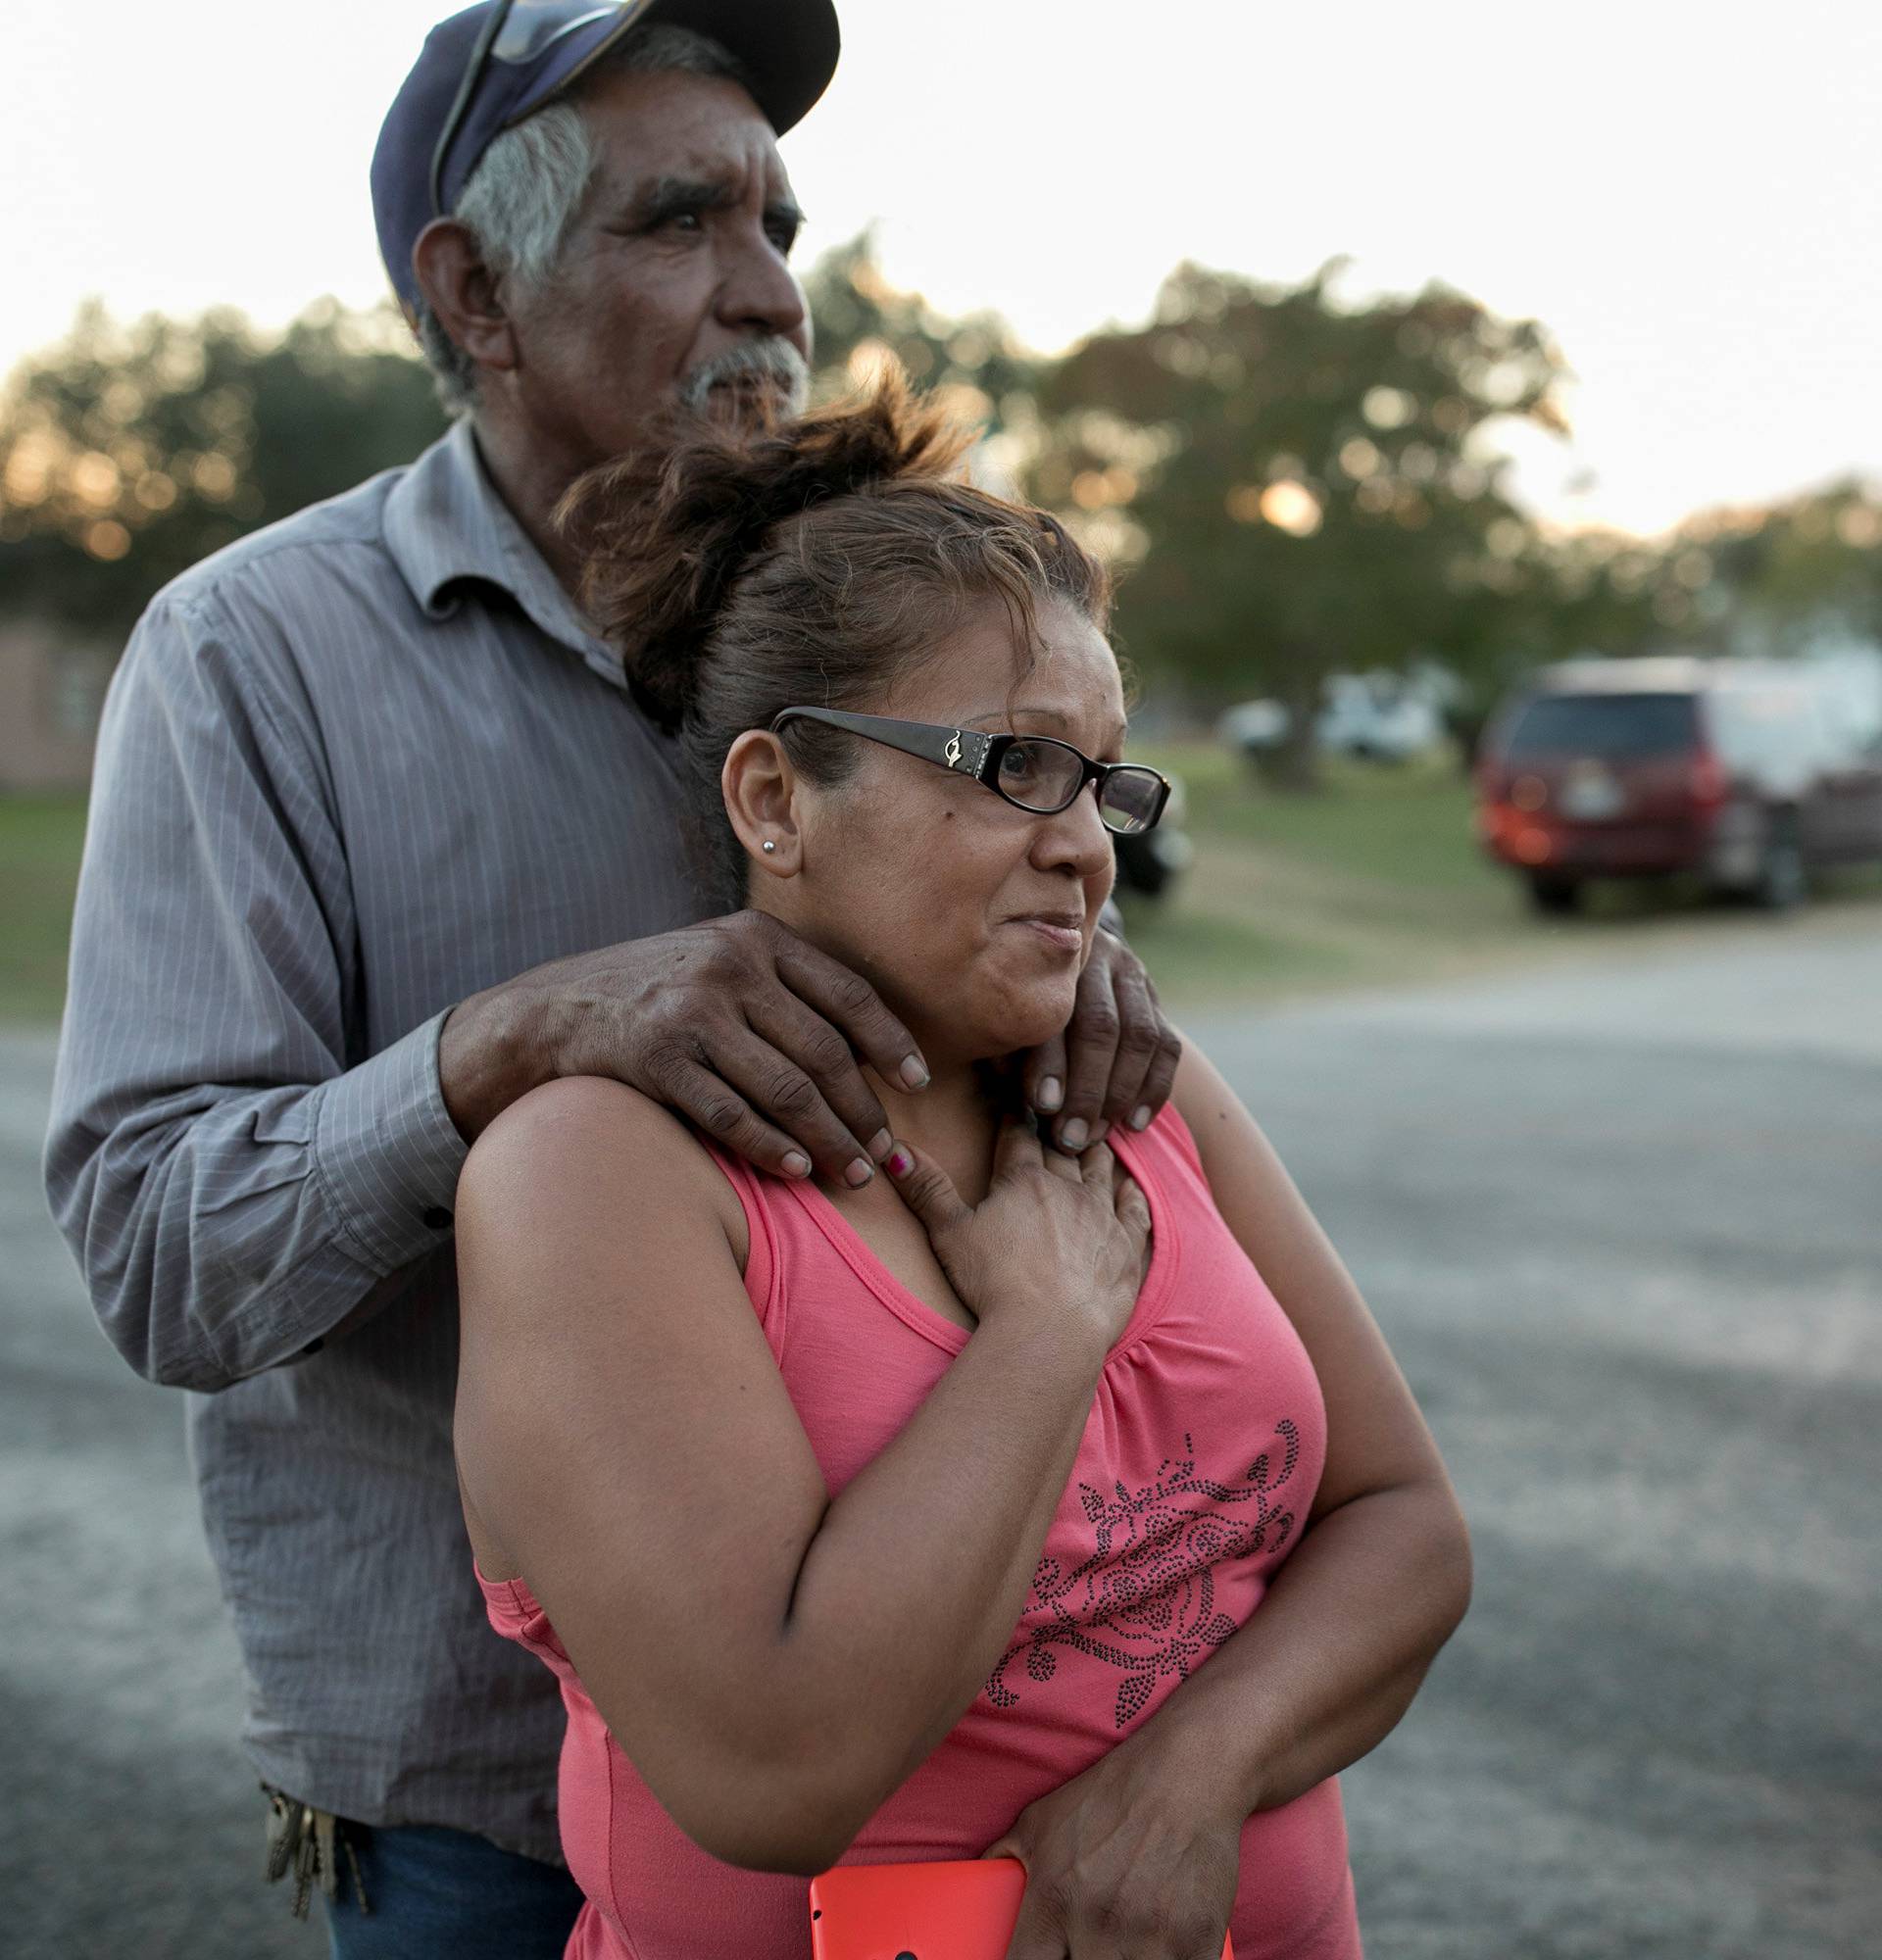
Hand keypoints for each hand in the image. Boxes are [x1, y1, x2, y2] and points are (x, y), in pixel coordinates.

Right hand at [439, 911, 928, 1183]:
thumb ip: (781, 987)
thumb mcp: (717, 961)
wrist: (549, 1012)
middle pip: (824, 1051)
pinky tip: (796, 1170)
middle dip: (864, 1111)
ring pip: (786, 1088)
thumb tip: (867, 1052)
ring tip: (854, 1175)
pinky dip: (770, 1146)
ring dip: (828, 1140)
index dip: (891, 1042)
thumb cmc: (653, 993)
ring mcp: (691, 1009)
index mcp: (755, 936)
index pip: (848, 993)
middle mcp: (730, 965)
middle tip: (888, 1156)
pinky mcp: (656, 1056)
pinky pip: (730, 1113)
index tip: (917, 1084)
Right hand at [887, 1123, 1149, 1345]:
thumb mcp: (950, 1234)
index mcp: (1023, 1180)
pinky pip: (1135, 1209)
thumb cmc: (995, 1284)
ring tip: (1095, 1135)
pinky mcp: (1127, 1246)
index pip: (1019, 1136)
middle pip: (1063, 1147)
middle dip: (1058, 1126)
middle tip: (1058, 1106)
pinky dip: (1133, 1193)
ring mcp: (1102, 1215)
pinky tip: (1133, 1186)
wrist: (1051, 1330)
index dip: (1015, 1114)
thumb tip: (891, 1147)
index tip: (1015, 1096)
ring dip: (1096, 1150)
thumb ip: (926, 1188)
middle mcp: (1068, 1188)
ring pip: (1101, 1169)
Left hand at [983, 1736, 1240, 1959]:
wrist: (1186, 1772)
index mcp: (1054, 1901)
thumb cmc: (1110, 1795)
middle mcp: (1096, 1926)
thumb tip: (982, 1877)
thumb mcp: (1043, 1818)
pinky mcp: (1195, 1943)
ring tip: (1120, 1945)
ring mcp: (1149, 1940)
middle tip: (1081, 1947)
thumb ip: (1008, 1856)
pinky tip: (1158, 1948)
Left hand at [1023, 925, 1181, 1153]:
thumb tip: (1023, 1089)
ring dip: (1121, 1093)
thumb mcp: (1004, 1018)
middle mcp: (1096, 959)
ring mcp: (1131, 976)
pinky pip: (1167, 1047)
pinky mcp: (1155, 1000)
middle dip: (1088, 1089)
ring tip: (1100, 1133)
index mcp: (1048, 960)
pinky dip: (1153, 1089)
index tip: (1043, 1106)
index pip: (1054, 1013)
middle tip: (1073, 1136)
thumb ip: (1009, 1048)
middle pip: (1101, 1026)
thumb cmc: (1019, 1005)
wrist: (1059, 966)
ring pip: (1140, 1037)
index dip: (1050, 1063)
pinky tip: (1135, 1123)